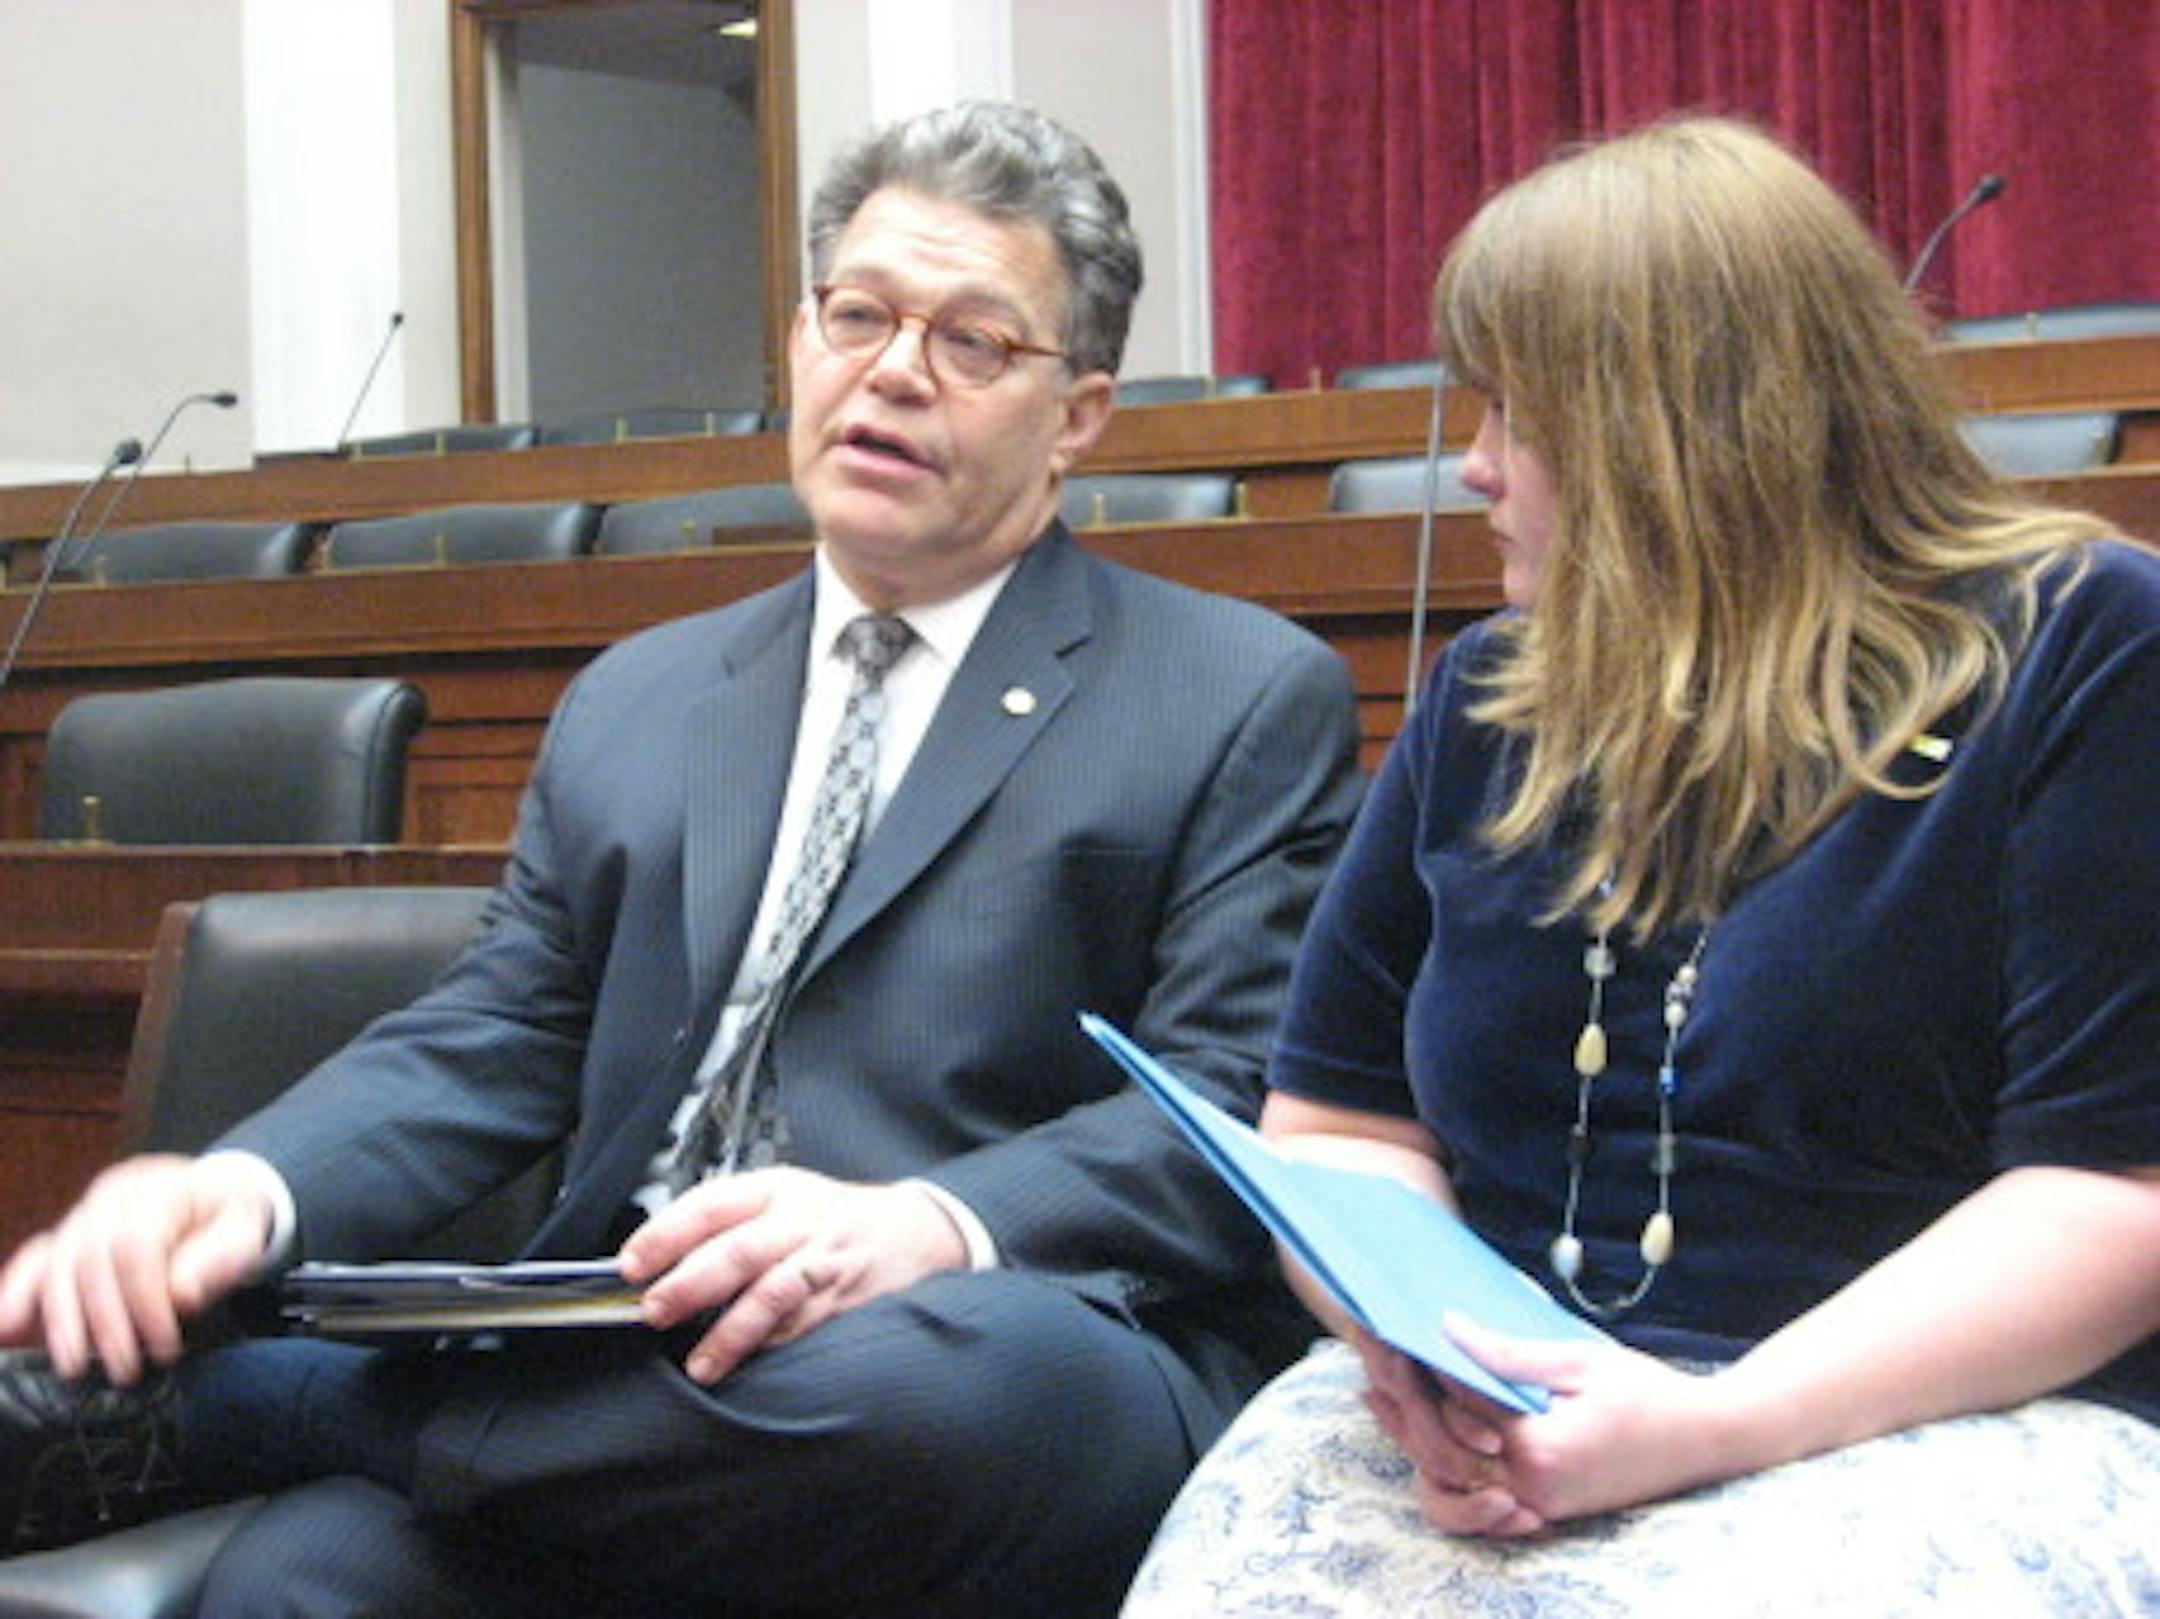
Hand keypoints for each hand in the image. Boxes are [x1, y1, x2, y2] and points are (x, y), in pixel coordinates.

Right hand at [0, 1154, 276, 1383]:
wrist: (214, 1197)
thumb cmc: (229, 1220)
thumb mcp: (244, 1233)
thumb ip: (220, 1259)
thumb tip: (182, 1294)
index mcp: (158, 1187)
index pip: (136, 1246)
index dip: (144, 1302)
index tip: (163, 1347)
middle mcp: (112, 1195)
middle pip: (91, 1259)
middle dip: (104, 1322)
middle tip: (124, 1369)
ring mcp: (84, 1213)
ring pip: (56, 1265)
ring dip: (62, 1322)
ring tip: (74, 1368)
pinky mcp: (66, 1236)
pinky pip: (34, 1261)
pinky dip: (17, 1296)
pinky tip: (5, 1329)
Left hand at [618, 1167, 968, 1385]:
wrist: (912, 1231)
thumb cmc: (831, 1217)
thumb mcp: (782, 1196)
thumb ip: (726, 1221)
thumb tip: (654, 1262)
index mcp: (775, 1189)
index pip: (712, 1204)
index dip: (666, 1234)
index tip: (631, 1263)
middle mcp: (799, 1221)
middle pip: (739, 1250)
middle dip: (691, 1284)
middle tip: (655, 1310)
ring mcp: (823, 1262)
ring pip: (772, 1296)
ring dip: (730, 1332)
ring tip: (699, 1362)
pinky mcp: (841, 1300)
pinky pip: (799, 1328)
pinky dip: (767, 1349)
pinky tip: (743, 1366)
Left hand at [1363, 1316, 1739, 1535]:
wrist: (1703, 1440)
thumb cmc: (1644, 1391)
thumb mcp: (1576, 1359)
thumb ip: (1507, 1353)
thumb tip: (1446, 1329)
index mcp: (1538, 1445)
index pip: (1456, 1406)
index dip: (1418, 1365)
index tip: (1387, 1330)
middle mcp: (1530, 1486)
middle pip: (1441, 1448)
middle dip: (1402, 1403)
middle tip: (1371, 1359)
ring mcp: (1536, 1505)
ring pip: (1450, 1481)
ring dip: (1411, 1439)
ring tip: (1380, 1395)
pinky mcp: (1542, 1510)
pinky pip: (1475, 1499)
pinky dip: (1443, 1468)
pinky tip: (1424, 1431)